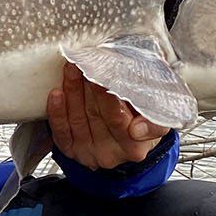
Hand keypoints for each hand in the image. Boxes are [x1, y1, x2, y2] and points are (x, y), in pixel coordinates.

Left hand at [47, 62, 166, 169]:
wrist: (130, 141)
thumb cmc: (143, 122)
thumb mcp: (159, 122)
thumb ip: (155, 123)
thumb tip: (139, 129)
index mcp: (133, 147)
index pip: (116, 118)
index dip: (106, 96)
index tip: (100, 74)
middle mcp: (109, 153)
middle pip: (94, 115)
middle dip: (86, 86)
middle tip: (82, 62)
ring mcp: (88, 152)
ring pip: (75, 119)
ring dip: (71, 90)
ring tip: (71, 69)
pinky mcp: (71, 150)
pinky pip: (60, 131)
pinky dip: (56, 111)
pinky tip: (56, 94)